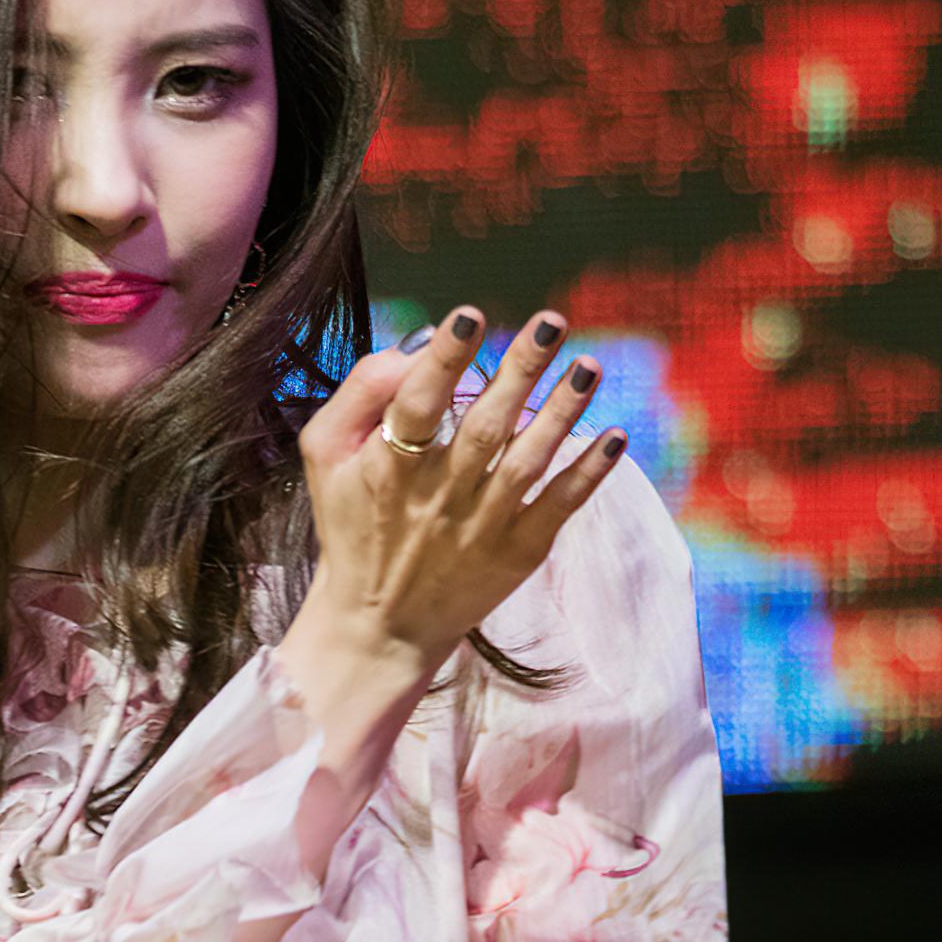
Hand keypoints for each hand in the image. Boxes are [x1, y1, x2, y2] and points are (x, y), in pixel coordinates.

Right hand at [294, 306, 625, 682]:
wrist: (377, 627)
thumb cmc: (352, 526)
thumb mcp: (326, 457)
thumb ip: (359, 394)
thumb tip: (414, 349)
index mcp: (388, 469)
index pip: (417, 405)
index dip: (444, 359)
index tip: (471, 315)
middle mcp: (437, 498)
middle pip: (485, 427)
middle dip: (520, 369)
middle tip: (552, 320)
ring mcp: (480, 528)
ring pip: (527, 463)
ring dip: (562, 413)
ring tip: (589, 366)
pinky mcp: (514, 555)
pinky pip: (557, 509)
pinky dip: (587, 475)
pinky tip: (614, 437)